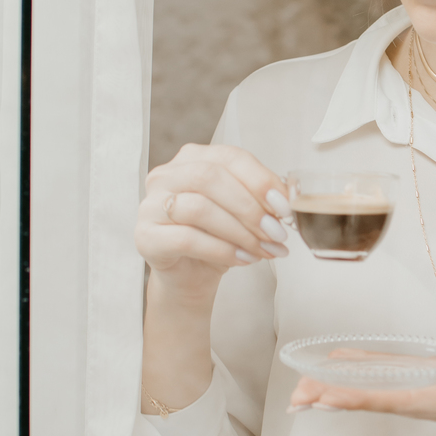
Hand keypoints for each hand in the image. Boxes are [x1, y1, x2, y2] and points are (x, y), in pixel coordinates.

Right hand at [137, 143, 290, 305]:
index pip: (229, 157)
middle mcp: (165, 176)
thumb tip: (290, 196)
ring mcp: (150, 206)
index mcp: (191, 159)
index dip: (260, 180)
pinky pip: (187, 239)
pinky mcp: (145, 237)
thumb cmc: (216, 238)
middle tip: (276, 231)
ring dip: (240, 231)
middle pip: (210, 178)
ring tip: (263, 249)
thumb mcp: (243, 213)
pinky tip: (243, 259)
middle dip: (250, 206)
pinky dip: (222, 250)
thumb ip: (261, 198)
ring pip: (199, 208)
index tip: (285, 206)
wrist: (190, 278)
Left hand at [288, 330, 435, 435]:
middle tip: (295, 397)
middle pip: (384, 404)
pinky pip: (404, 385)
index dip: (359, 397)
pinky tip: (353, 367)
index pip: (399, 400)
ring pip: (390, 397)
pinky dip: (375, 378)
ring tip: (309, 389)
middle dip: (341, 400)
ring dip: (351, 393)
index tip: (322, 397)